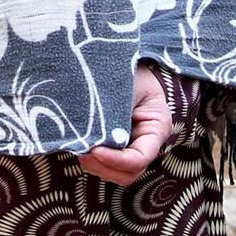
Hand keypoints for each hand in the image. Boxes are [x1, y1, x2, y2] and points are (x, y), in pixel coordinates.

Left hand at [76, 65, 172, 185]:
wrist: (126, 62)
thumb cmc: (130, 70)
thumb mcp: (125, 86)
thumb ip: (114, 110)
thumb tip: (92, 134)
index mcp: (156, 128)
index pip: (140, 158)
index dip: (116, 160)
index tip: (95, 150)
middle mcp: (146, 143)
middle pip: (129, 173)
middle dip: (105, 167)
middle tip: (83, 154)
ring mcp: (131, 146)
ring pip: (116, 173)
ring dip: (96, 167)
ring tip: (79, 149)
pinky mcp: (116, 146)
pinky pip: (106, 164)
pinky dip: (92, 161)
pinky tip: (80, 146)